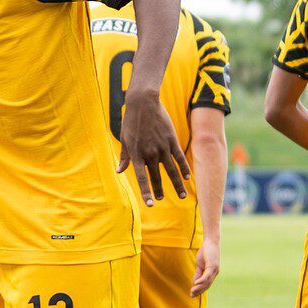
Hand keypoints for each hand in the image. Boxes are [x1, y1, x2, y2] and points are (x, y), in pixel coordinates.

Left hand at [117, 90, 189, 206]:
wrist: (143, 103)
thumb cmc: (130, 121)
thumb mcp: (125, 139)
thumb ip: (124, 157)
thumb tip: (119, 171)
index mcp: (137, 154)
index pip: (142, 178)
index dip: (146, 192)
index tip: (150, 204)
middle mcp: (151, 153)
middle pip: (157, 177)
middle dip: (159, 190)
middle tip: (160, 199)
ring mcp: (163, 147)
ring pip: (172, 170)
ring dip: (177, 184)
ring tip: (180, 195)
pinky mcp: (172, 140)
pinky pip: (180, 157)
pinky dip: (184, 168)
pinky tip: (188, 177)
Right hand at [191, 239, 218, 296]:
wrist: (211, 242)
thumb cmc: (206, 252)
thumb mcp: (200, 264)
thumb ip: (198, 273)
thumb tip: (194, 282)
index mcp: (212, 273)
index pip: (206, 284)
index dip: (199, 290)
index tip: (192, 294)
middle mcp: (215, 273)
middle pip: (207, 285)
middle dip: (199, 291)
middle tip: (191, 296)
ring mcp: (215, 270)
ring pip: (207, 282)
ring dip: (199, 287)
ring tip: (192, 291)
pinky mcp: (212, 266)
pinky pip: (207, 275)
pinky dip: (201, 280)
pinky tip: (195, 283)